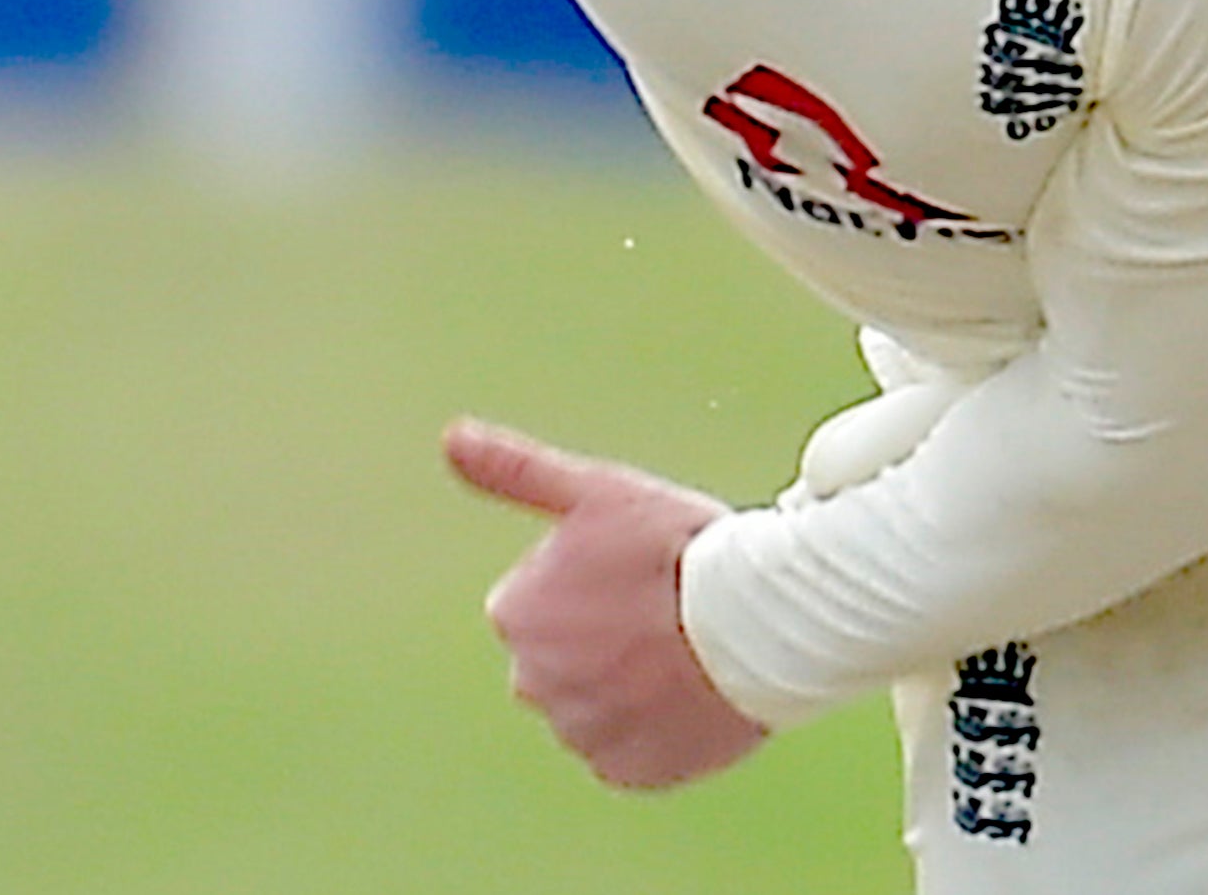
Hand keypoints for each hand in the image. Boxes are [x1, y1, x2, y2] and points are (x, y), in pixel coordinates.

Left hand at [443, 417, 768, 789]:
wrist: (756, 619)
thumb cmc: (676, 545)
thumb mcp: (596, 490)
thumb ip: (516, 470)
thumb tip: (451, 436)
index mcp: (515, 614)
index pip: (542, 602)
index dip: (594, 582)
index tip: (636, 568)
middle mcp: (532, 682)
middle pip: (565, 657)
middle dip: (603, 638)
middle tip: (661, 606)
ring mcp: (580, 733)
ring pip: (599, 704)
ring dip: (629, 684)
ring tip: (683, 647)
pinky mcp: (628, 772)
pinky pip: (632, 748)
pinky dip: (656, 726)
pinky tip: (688, 689)